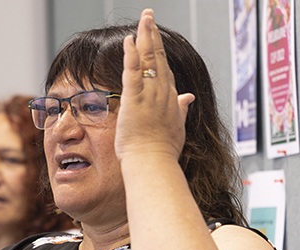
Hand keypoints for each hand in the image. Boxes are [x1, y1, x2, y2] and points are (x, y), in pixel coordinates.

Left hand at [115, 9, 194, 161]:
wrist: (154, 164)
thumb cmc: (162, 152)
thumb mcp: (177, 128)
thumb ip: (182, 110)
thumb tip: (189, 98)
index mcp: (171, 100)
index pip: (165, 70)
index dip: (160, 52)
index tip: (155, 37)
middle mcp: (163, 94)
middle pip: (159, 58)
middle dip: (153, 35)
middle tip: (149, 17)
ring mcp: (150, 96)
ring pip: (149, 60)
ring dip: (145, 37)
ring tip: (144, 18)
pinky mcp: (134, 101)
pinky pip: (133, 73)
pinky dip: (131, 56)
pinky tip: (129, 40)